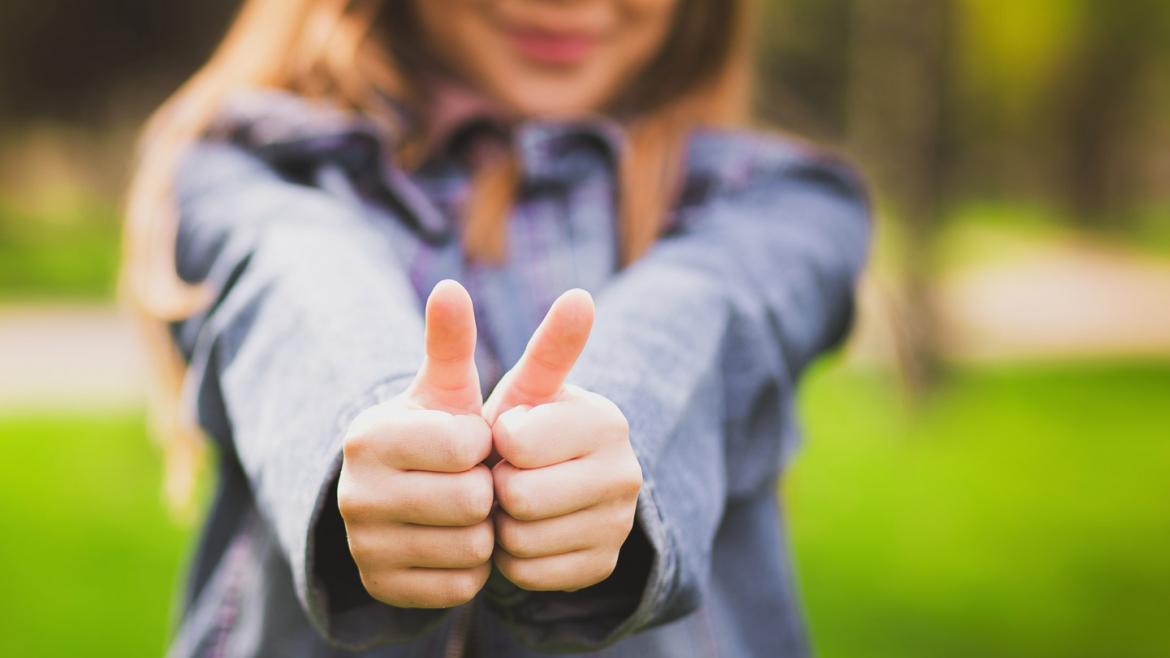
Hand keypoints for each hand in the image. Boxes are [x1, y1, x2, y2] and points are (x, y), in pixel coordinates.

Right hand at [337, 280, 493, 607]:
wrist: (394, 495)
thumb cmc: (434, 430)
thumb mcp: (445, 387)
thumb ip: (452, 340)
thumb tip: (450, 285)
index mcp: (371, 436)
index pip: (470, 446)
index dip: (485, 443)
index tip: (470, 440)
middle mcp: (356, 493)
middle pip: (473, 502)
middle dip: (487, 489)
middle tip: (472, 479)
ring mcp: (364, 547)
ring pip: (470, 549)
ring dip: (483, 530)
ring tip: (464, 509)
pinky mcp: (381, 587)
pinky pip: (461, 586)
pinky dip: (471, 567)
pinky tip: (454, 541)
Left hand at [483, 290, 642, 591]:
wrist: (549, 483)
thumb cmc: (528, 425)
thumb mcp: (528, 385)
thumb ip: (546, 344)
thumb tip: (582, 295)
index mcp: (606, 420)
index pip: (515, 441)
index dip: (496, 439)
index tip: (509, 432)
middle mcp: (626, 473)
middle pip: (518, 496)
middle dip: (495, 485)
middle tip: (506, 473)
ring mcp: (619, 525)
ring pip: (521, 541)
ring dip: (500, 525)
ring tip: (513, 501)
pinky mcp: (603, 567)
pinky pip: (529, 574)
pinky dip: (512, 559)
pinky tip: (524, 533)